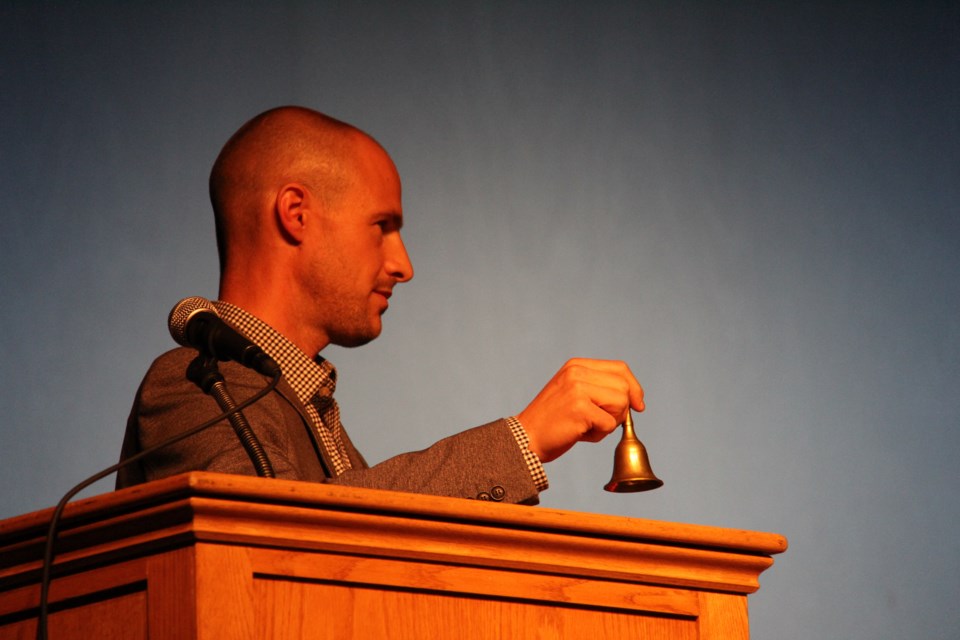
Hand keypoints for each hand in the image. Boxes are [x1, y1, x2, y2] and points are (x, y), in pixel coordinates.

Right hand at [517, 358, 644, 462]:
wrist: (526, 438)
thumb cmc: (553, 421)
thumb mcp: (574, 392)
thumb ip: (598, 388)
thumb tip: (635, 398)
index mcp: (576, 365)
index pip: (620, 368)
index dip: (634, 387)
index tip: (638, 405)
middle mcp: (577, 372)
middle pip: (624, 387)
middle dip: (620, 409)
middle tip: (600, 421)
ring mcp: (577, 389)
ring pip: (621, 404)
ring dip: (610, 422)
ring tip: (588, 426)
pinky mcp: (579, 408)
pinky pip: (609, 424)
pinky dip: (599, 434)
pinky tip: (580, 433)